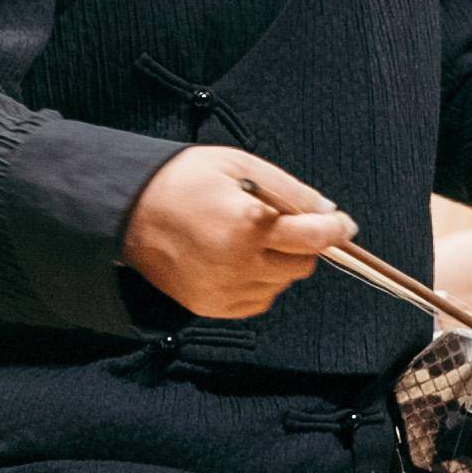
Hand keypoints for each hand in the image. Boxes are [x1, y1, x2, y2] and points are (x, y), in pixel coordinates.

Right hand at [121, 147, 355, 318]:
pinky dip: (259, 282)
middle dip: (303, 243)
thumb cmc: (184, 179)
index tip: (343, 224)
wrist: (128, 211)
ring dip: (280, 263)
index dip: (335, 229)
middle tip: (284, 221)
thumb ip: (289, 191)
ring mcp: (224, 290)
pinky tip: (239, 258)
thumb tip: (328, 213)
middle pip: (302, 265)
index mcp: (249, 224)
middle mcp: (239, 263)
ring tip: (251, 237)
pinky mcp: (210, 307)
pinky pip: (257, 301)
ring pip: (281, 285)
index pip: (313, 236)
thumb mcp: (240, 165)